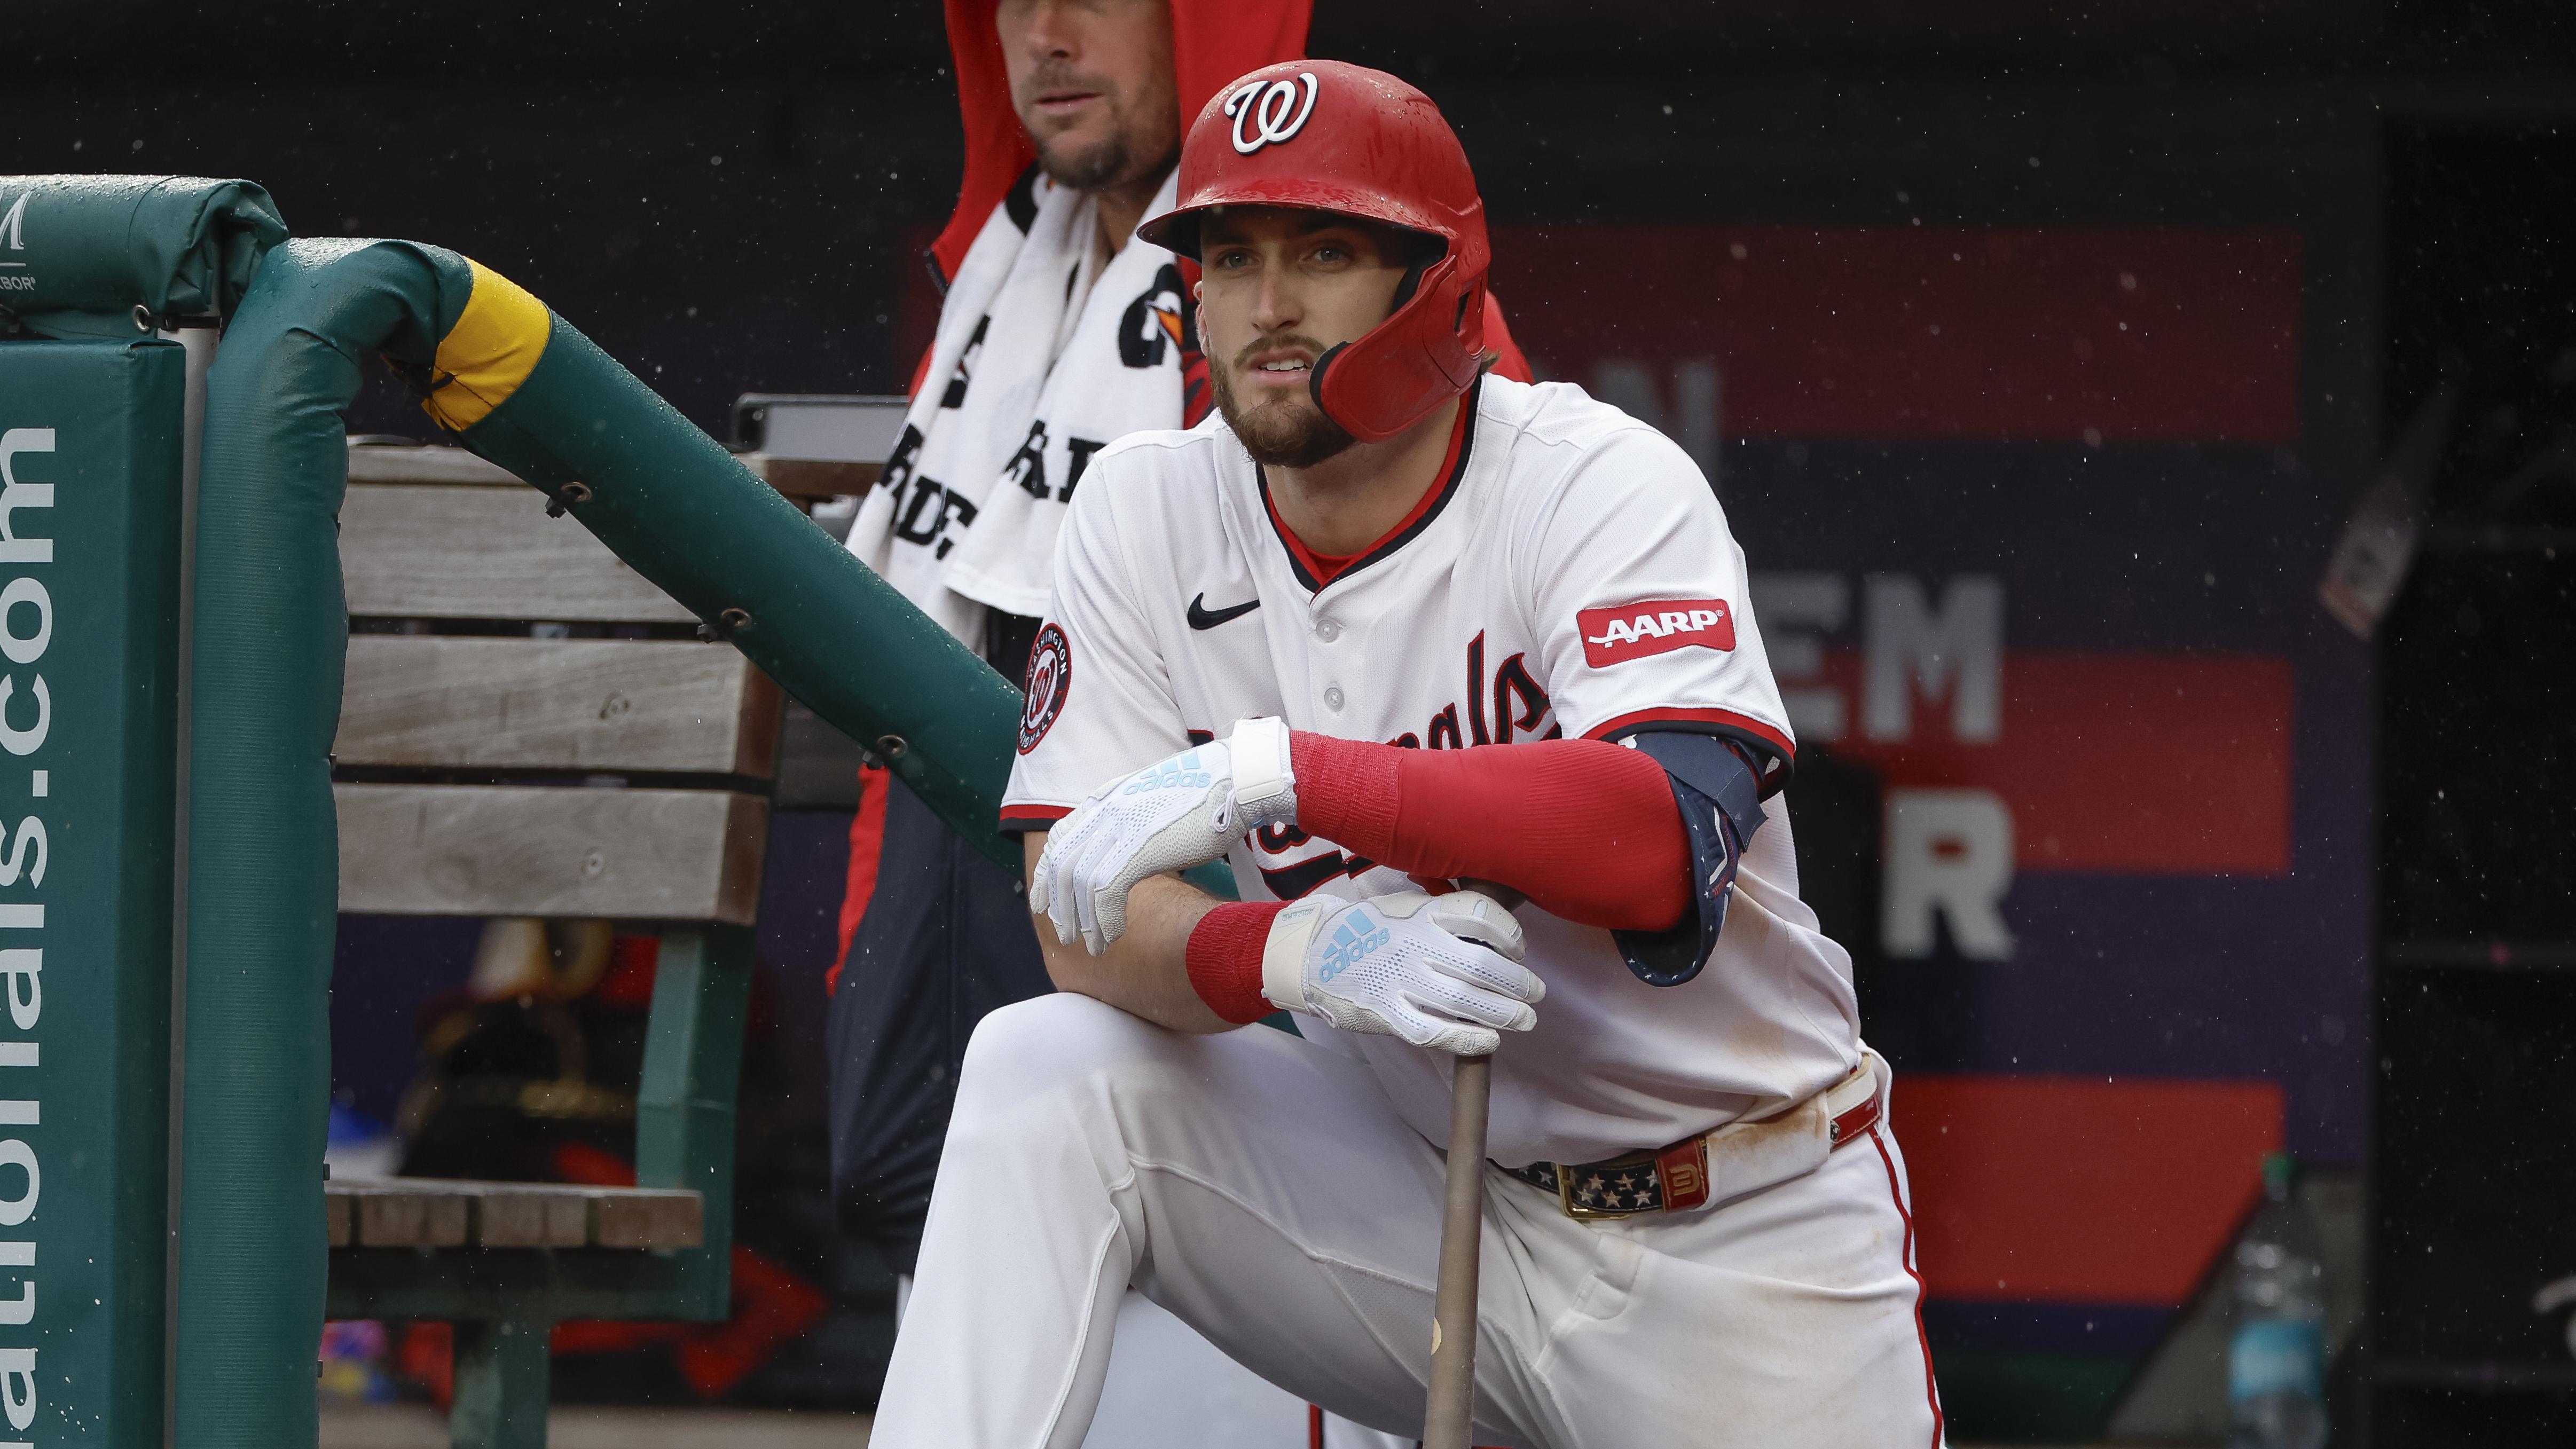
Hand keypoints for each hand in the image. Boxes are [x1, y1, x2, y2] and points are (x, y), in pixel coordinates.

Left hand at [1031, 717, 1297, 954]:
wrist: (1234, 780)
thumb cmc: (1210, 792)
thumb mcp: (1157, 799)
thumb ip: (1135, 817)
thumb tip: (1133, 844)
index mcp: (1107, 798)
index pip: (1060, 838)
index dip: (1047, 874)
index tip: (1044, 901)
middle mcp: (1105, 810)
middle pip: (1061, 864)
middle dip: (1058, 906)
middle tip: (1065, 936)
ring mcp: (1119, 828)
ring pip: (1078, 883)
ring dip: (1082, 921)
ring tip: (1092, 946)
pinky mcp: (1137, 848)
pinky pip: (1105, 893)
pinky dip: (1105, 920)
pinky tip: (1113, 937)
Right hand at [1261, 889, 1541, 1056]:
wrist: (1311, 954)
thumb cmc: (1369, 931)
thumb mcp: (1405, 908)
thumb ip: (1444, 917)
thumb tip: (1497, 939)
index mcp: (1421, 911)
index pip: (1481, 915)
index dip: (1510, 934)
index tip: (1519, 949)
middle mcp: (1413, 943)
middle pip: (1482, 965)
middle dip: (1518, 983)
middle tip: (1535, 993)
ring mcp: (1398, 979)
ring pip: (1464, 999)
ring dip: (1504, 1013)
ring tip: (1524, 1019)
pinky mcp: (1385, 1012)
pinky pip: (1434, 1031)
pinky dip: (1467, 1040)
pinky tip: (1489, 1042)